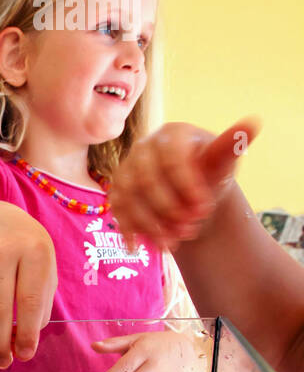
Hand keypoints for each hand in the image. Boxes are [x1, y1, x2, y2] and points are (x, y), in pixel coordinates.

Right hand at [0, 202, 55, 367]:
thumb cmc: (27, 254)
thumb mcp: (44, 270)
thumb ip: (39, 306)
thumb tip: (23, 347)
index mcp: (34, 251)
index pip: (29, 301)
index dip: (27, 334)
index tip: (26, 355)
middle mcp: (3, 249)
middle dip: (1, 343)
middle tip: (5, 362)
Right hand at [110, 118, 260, 253]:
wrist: (191, 193)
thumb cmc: (208, 173)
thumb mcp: (222, 161)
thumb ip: (230, 147)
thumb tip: (253, 124)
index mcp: (171, 134)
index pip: (171, 159)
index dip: (186, 186)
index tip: (204, 209)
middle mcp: (143, 148)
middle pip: (145, 181)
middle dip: (168, 210)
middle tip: (191, 229)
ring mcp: (126, 170)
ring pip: (129, 200)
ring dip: (151, 226)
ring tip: (175, 243)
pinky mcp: (117, 192)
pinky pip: (119, 213)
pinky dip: (133, 232)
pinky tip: (147, 247)